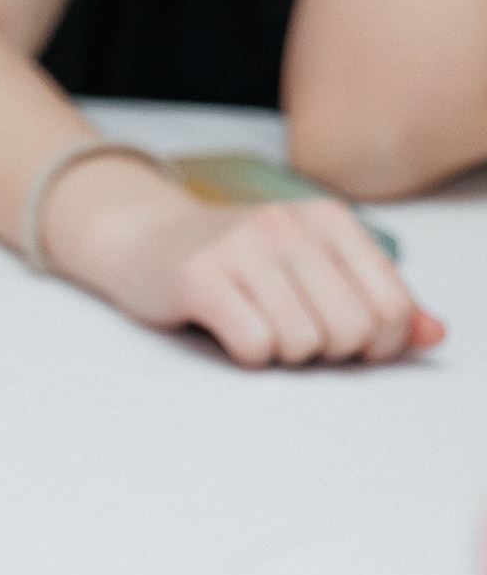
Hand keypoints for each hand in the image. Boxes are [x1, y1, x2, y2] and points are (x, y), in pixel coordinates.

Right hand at [51, 163, 444, 366]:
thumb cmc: (235, 262)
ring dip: (281, 354)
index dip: (378, 345)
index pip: (392, 306)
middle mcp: (290, 225)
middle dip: (326, 352)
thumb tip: (434, 334)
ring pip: (302, 343)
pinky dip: (246, 355)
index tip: (343, 343)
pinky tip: (229, 332)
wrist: (142, 238)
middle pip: (351, 330)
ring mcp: (242, 248)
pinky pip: (254, 345)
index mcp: (329, 219)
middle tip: (294, 337)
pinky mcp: (199, 277)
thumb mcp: (311, 268)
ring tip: (258, 329)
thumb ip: (374, 299)